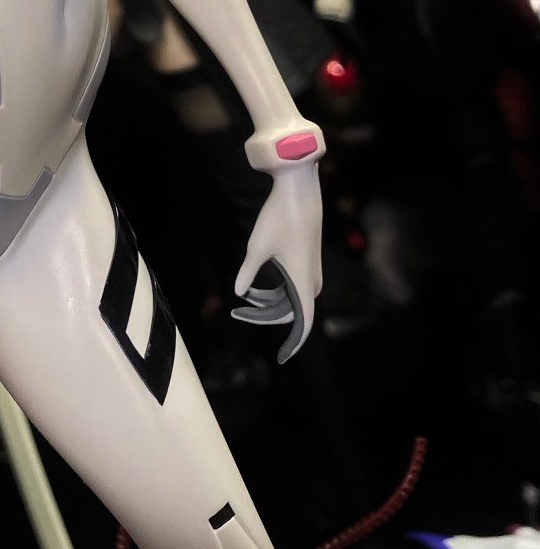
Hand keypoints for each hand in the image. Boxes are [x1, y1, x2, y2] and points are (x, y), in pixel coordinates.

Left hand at [231, 164, 322, 362]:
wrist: (298, 191)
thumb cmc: (278, 217)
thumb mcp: (256, 247)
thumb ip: (247, 272)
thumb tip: (238, 293)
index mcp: (303, 282)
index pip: (304, 324)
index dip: (294, 344)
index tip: (282, 358)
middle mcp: (311, 281)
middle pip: (289, 313)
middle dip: (263, 317)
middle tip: (237, 313)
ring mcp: (310, 272)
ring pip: (290, 300)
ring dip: (266, 304)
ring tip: (241, 300)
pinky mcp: (306, 263)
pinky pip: (291, 289)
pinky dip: (273, 292)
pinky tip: (252, 289)